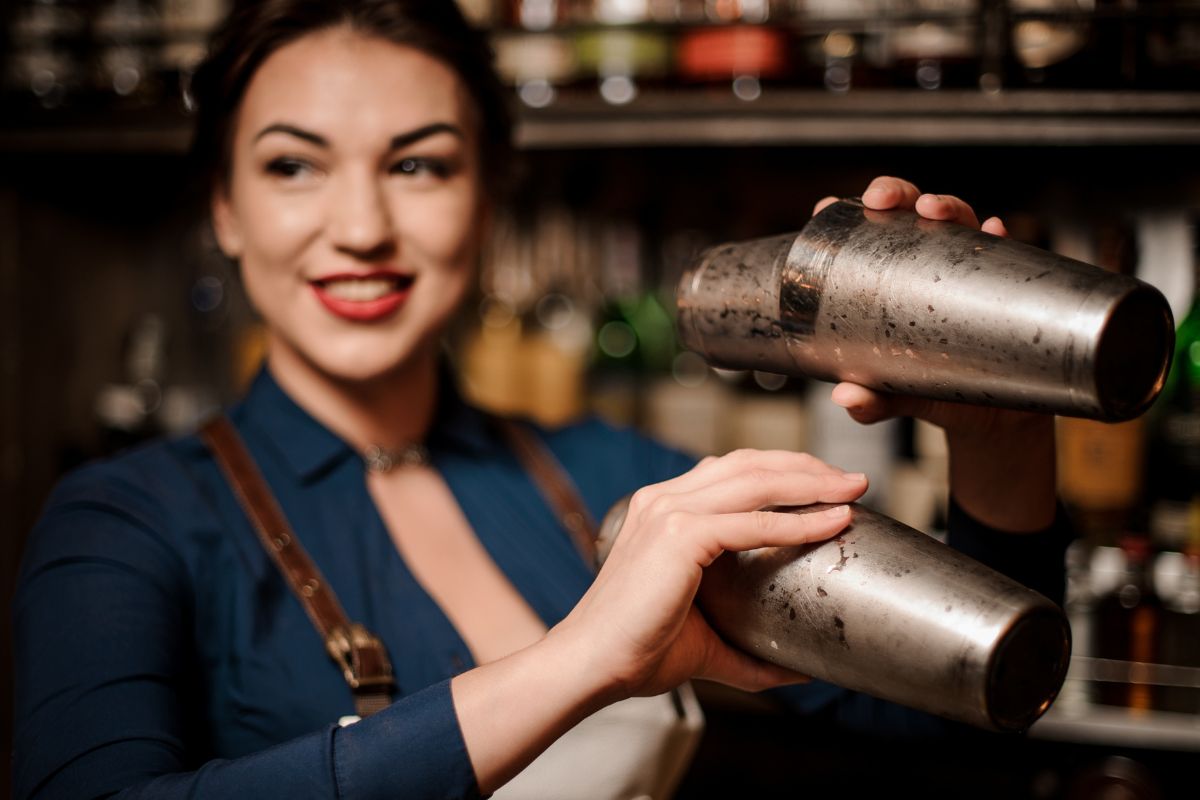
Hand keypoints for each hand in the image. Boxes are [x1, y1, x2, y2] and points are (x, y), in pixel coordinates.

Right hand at [553, 449, 868, 701]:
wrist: (593, 665)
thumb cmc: (638, 651)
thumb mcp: (706, 640)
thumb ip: (751, 651)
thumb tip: (801, 670)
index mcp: (663, 508)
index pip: (733, 470)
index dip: (784, 470)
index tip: (827, 485)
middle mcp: (664, 499)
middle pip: (750, 462)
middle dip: (807, 467)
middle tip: (853, 481)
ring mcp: (669, 511)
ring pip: (756, 480)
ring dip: (811, 481)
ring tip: (852, 489)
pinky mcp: (679, 535)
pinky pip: (753, 522)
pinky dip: (799, 520)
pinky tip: (833, 521)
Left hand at [812, 176, 1056, 531]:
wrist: (995, 418)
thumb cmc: (936, 394)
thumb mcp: (900, 398)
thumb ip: (873, 402)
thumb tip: (845, 398)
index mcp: (891, 281)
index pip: (865, 236)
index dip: (845, 215)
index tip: (825, 206)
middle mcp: (928, 266)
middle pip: (910, 215)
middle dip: (895, 194)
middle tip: (880, 201)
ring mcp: (968, 270)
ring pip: (958, 221)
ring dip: (946, 206)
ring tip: (932, 210)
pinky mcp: (1006, 283)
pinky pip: (1007, 252)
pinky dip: (1000, 238)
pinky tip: (994, 231)